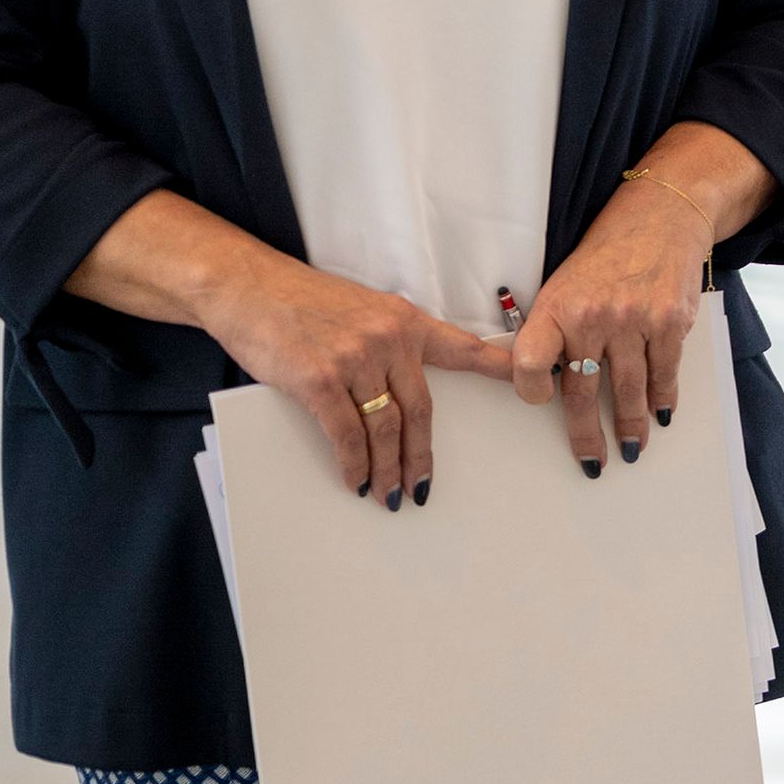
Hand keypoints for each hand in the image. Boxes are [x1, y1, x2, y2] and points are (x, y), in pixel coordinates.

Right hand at [196, 253, 513, 510]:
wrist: (251, 288)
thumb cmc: (304, 302)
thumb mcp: (363, 310)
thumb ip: (389, 343)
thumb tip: (400, 391)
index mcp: (407, 321)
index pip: (464, 349)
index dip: (499, 370)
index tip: (532, 385)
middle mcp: (390, 339)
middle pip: (420, 410)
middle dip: (421, 455)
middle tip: (422, 486)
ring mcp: (355, 359)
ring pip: (385, 428)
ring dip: (388, 469)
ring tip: (389, 494)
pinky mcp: (319, 380)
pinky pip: (347, 434)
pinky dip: (354, 464)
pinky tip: (356, 481)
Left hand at [510, 179, 715, 475]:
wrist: (659, 217)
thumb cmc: (604, 257)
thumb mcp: (564, 285)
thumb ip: (556, 331)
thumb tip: (553, 386)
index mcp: (556, 307)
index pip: (530, 363)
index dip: (532, 391)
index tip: (542, 402)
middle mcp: (592, 316)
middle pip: (583, 391)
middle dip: (587, 434)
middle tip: (592, 462)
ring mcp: (634, 320)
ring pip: (629, 389)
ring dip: (631, 425)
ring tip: (632, 448)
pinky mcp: (670, 321)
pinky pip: (665, 371)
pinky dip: (664, 398)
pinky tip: (661, 415)